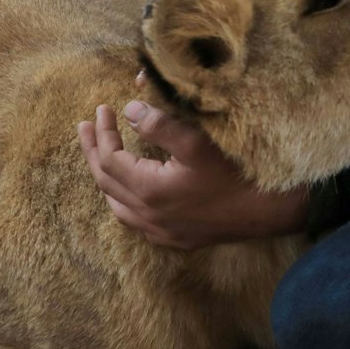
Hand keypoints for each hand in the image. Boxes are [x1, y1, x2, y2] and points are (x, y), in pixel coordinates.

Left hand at [78, 99, 308, 248]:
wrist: (265, 210)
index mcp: (148, 189)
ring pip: (116, 206)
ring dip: (105, 178)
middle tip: (85, 128)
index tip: (102, 109)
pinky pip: (133, 221)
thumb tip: (129, 109)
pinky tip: (127, 192)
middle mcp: (147, 216)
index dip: (102, 132)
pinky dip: (122, 201)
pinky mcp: (172, 239)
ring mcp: (159, 232)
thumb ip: (159, 124)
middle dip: (93, 152)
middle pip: (105, 182)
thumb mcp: (196, 142)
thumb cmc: (233, 172)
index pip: (110, 158)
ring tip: (100, 156)